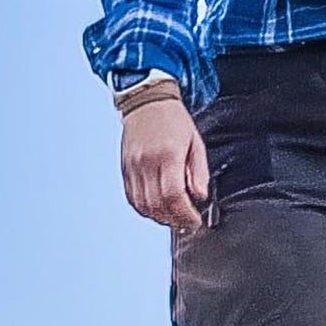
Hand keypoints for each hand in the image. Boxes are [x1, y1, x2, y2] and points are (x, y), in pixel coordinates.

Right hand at [120, 92, 210, 230]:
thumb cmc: (173, 120)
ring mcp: (133, 167)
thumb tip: (200, 196)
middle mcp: (147, 162)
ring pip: (143, 205)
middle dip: (175, 220)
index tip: (195, 221)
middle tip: (187, 223)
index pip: (174, 195)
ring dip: (159, 217)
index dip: (185, 214)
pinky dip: (145, 209)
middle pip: (158, 204)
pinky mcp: (125, 170)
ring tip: (173, 218)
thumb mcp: (196, 143)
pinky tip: (157, 209)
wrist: (147, 102)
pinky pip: (132, 198)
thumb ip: (200, 172)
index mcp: (168, 155)